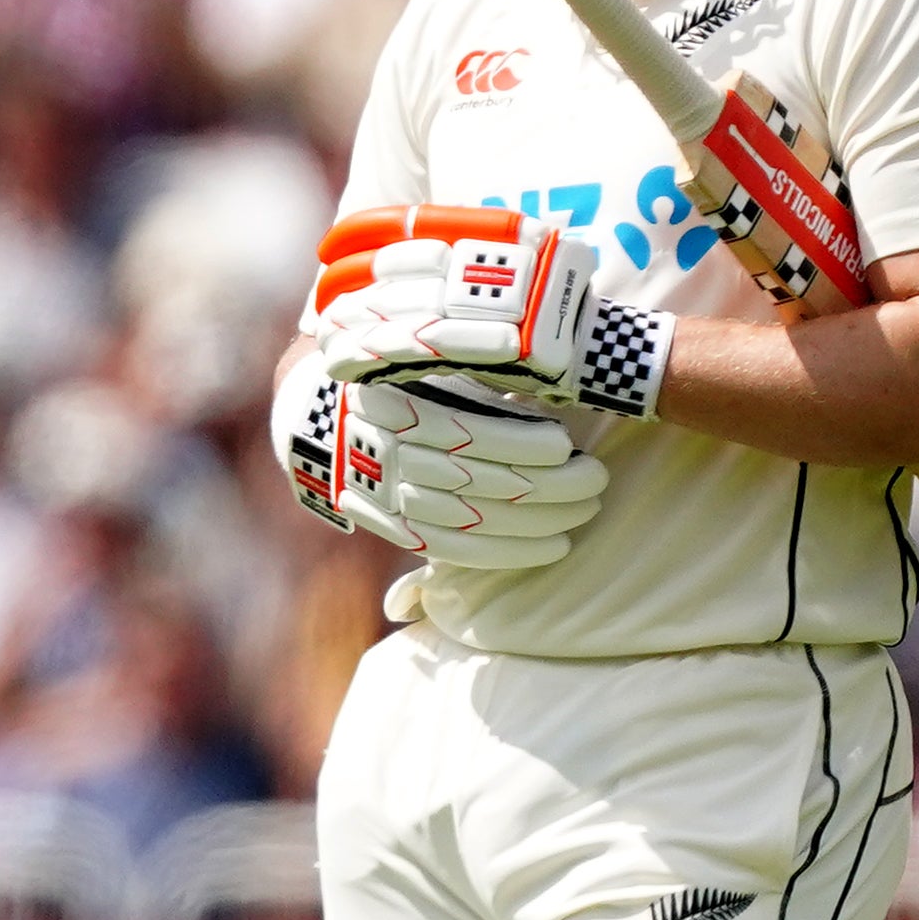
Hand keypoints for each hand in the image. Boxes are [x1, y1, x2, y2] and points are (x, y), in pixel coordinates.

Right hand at [278, 362, 606, 568]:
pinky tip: (552, 547)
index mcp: (396, 406)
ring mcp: (387, 496)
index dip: (522, 445)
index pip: (469, 435)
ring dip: (539, 521)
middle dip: (548, 485)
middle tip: (595, 480)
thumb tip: (552, 394)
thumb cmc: (399, 382)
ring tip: (584, 511)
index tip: (568, 445)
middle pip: (480, 480)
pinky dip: (508, 553)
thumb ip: (479, 381)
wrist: (323, 418)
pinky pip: (454, 551)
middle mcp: (388, 454)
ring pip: (474, 519)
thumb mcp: (429, 366)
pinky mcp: (392, 527)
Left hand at [309, 207, 669, 419]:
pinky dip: (370, 353)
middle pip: (395, 266)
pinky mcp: (484, 346)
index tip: (329, 246)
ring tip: (322, 332)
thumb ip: (465, 255)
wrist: (604, 351)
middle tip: (319, 298)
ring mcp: (487, 302)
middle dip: (347, 282)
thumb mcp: (514, 261)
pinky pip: (411, 347)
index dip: (362, 232)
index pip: (412, 221)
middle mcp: (488, 261)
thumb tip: (395, 258)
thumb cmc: (550, 311)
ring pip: (395, 308)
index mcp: (493, 232)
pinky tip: (340, 359)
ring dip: (350, 321)